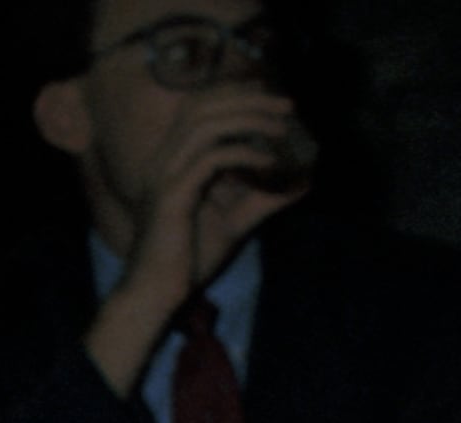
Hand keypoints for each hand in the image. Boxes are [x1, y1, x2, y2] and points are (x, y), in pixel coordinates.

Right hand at [87, 91, 309, 390]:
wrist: (157, 292)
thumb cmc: (188, 259)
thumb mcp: (235, 219)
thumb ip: (264, 197)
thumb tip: (304, 181)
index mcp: (171, 160)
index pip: (198, 106)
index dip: (235, 91)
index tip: (272, 94)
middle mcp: (163, 161)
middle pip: (203, 105)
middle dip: (249, 97)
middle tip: (287, 105)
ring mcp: (165, 176)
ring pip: (206, 124)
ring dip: (249, 119)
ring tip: (282, 127)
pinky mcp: (173, 195)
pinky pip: (211, 159)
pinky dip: (243, 154)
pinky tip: (267, 162)